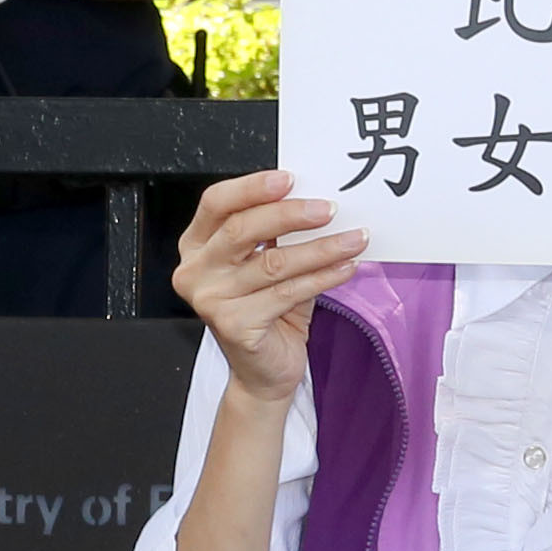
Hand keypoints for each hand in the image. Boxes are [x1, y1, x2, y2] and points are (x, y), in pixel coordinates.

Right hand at [174, 172, 372, 403]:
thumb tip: (318, 200)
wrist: (264, 373)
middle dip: (291, 214)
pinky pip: (288, 293)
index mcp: (197, 246)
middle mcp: (195, 271)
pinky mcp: (233, 325)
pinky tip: (347, 267)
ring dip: (321, 248)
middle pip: (242, 229)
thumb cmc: (268, 312)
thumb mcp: (269, 264)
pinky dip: (324, 278)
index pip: (216, 203)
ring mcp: (210, 300)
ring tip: (356, 239)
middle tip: (330, 208)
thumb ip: (279, 234)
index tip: (290, 178)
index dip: (252, 187)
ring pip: (273, 263)